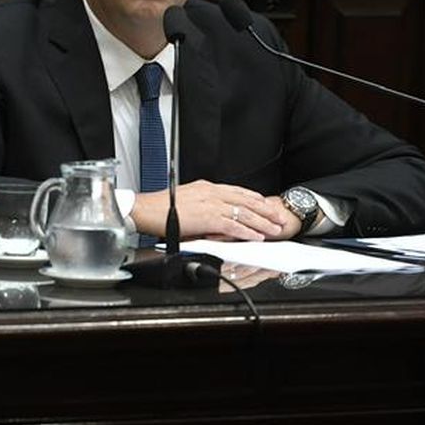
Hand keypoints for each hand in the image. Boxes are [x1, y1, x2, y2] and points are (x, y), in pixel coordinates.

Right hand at [132, 182, 286, 243]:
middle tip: (278, 217)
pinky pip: (233, 226)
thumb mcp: (186, 201)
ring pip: (243, 213)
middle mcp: (211, 193)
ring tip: (274, 229)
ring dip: (261, 222)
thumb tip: (212, 216)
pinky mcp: (208, 218)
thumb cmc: (160, 208)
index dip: (253, 198)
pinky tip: (256, 237)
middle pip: (245, 201)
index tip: (265, 203)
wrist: (146, 209)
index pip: (236, 191)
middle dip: (265, 210)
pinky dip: (247, 232)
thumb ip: (202, 206)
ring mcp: (211, 205)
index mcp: (207, 187)